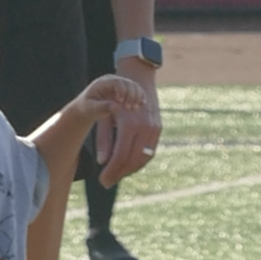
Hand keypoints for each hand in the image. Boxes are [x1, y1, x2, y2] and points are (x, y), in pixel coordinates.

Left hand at [81, 72, 160, 186]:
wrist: (137, 77)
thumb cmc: (115, 96)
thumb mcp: (105, 115)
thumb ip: (104, 140)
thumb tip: (103, 162)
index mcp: (129, 123)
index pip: (121, 156)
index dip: (111, 171)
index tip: (102, 181)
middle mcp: (145, 127)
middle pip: (133, 160)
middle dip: (119, 174)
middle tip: (107, 182)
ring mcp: (154, 128)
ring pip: (144, 157)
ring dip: (130, 170)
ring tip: (117, 175)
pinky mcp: (158, 128)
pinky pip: (150, 151)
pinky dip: (140, 161)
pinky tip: (129, 165)